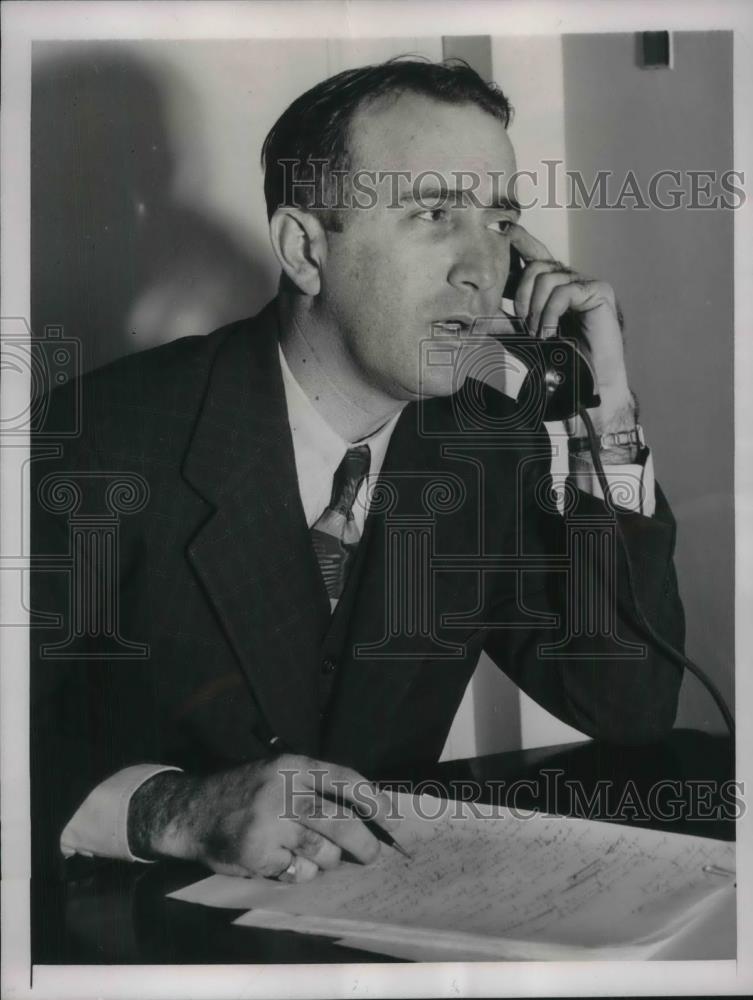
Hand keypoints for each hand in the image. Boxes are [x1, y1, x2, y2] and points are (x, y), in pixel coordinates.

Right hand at [127, 754, 395, 882]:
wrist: (191, 810)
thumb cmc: (245, 793)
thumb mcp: (277, 773)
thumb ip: (314, 788)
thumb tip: (366, 816)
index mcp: (293, 765)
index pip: (345, 779)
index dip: (374, 800)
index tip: (393, 818)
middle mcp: (283, 790)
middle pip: (341, 822)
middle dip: (365, 844)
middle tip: (373, 855)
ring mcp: (269, 822)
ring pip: (323, 852)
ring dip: (327, 860)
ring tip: (317, 856)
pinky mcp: (257, 853)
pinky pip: (297, 872)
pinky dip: (298, 872)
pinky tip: (284, 862)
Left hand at [509, 224, 634, 432]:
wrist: (588, 385)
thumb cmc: (560, 364)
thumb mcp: (524, 339)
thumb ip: (507, 322)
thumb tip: (478, 314)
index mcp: (554, 289)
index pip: (534, 257)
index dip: (520, 242)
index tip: (502, 231)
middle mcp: (571, 281)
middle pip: (535, 266)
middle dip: (521, 295)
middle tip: (524, 326)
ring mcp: (586, 284)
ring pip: (547, 276)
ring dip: (535, 309)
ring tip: (539, 334)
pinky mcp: (599, 292)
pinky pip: (564, 290)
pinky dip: (550, 314)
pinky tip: (551, 333)